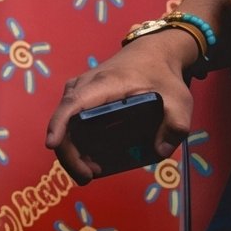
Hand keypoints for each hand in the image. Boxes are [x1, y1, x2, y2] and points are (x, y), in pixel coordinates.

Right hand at [47, 34, 191, 182]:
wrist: (152, 53)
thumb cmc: (162, 75)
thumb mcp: (179, 99)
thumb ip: (175, 124)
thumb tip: (159, 151)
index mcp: (106, 84)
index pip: (74, 103)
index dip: (60, 124)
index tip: (51, 144)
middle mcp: (85, 85)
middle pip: (64, 118)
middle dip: (69, 152)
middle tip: (88, 177)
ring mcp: (81, 90)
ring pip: (65, 121)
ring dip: (71, 149)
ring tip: (93, 171)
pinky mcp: (82, 97)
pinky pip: (70, 120)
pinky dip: (75, 141)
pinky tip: (91, 157)